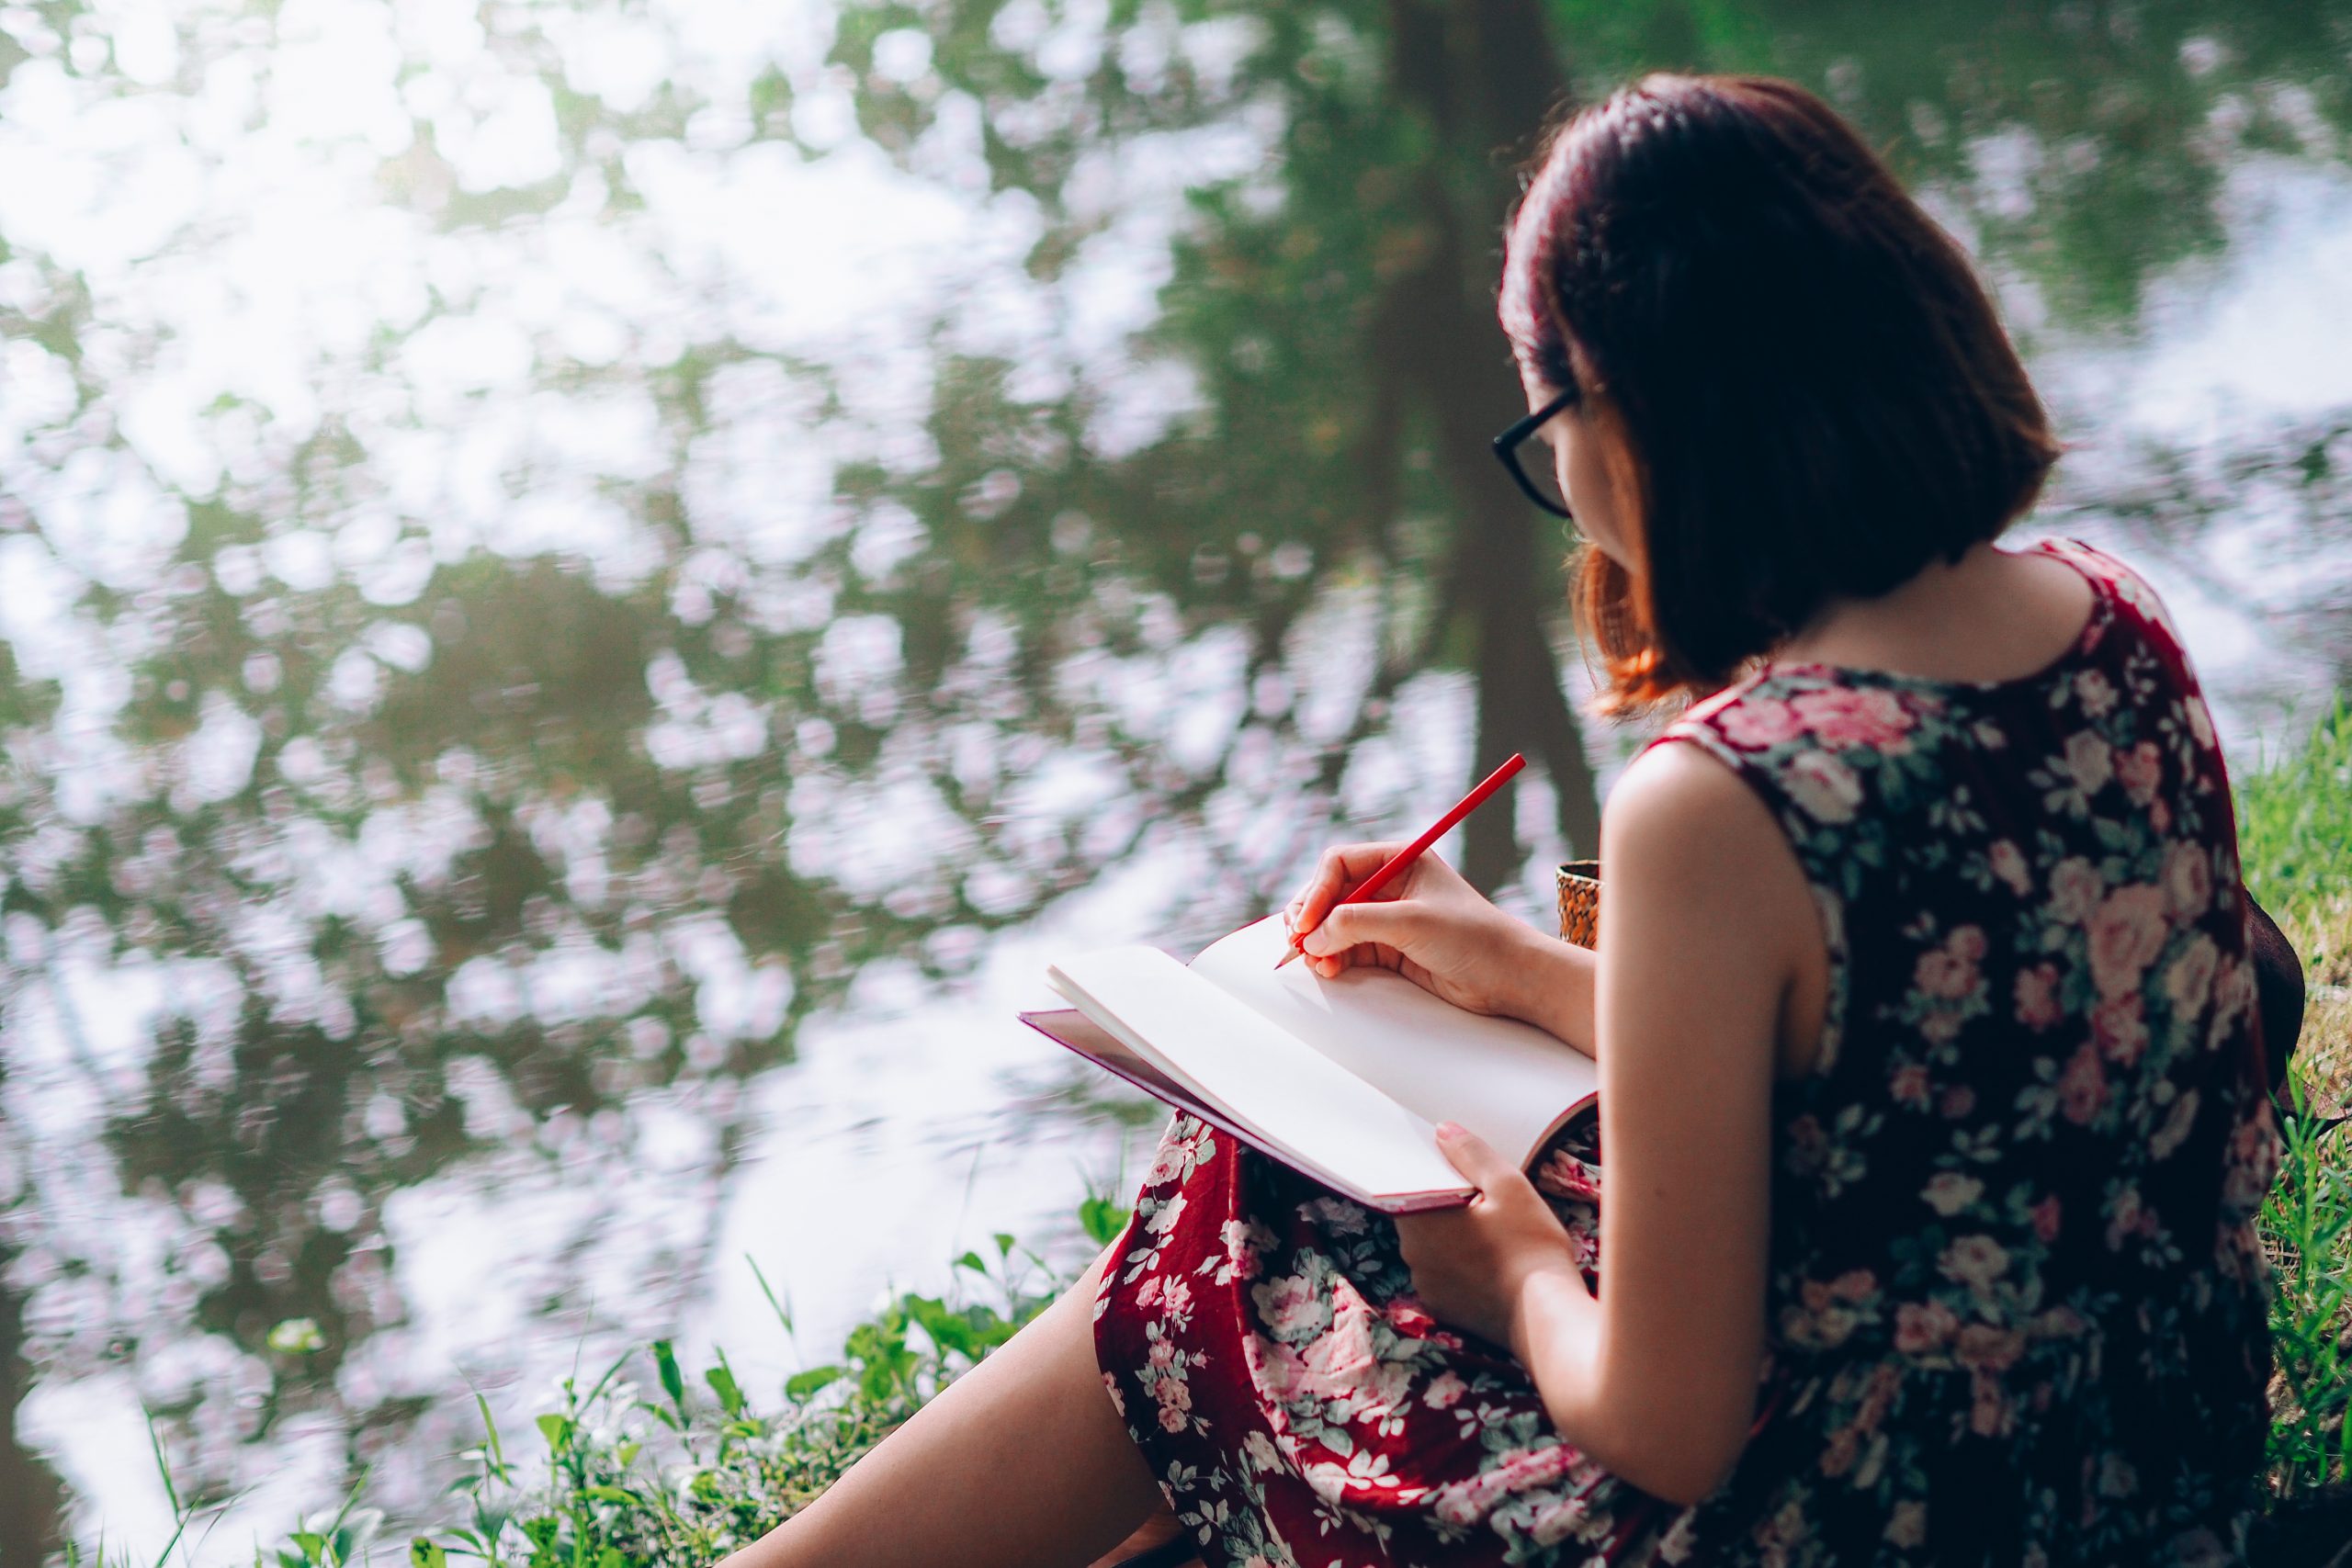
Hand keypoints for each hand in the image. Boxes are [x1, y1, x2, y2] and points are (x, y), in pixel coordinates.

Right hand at [1283, 842, 1548, 1020]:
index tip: (1307, 923)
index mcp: (1399, 860)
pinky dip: (1331, 958)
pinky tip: (1329, 970)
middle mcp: (1389, 884)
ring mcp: (1387, 917)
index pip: (1339, 864)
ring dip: (1318, 942)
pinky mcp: (1388, 948)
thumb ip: (1357, 923)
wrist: (1508, 976)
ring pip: (1333, 924)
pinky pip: (1345, 948)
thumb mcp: (1411, 922)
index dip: (1317, 891)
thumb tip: (1313, 936)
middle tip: (1298, 944)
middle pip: (1329, 893)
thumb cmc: (1472, 937)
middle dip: (1311, 918)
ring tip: (1316, 963)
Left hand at [1393, 1123, 1587, 1352]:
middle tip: (1481, 1197)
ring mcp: (1427, 1286)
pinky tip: (1489, 1260)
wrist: (1547, 1316)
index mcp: (1420, 1221)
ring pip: (1431, 1247)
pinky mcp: (1444, 1309)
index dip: (1427, 1172)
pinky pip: (1444, 1275)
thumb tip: (1443, 1132)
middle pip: (1419, 1215)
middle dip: (1443, 1203)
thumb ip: (1471, 1154)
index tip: (1449, 1167)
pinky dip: (1459, 1265)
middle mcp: (1413, 1256)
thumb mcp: (1509, 1186)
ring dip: (1451, 1236)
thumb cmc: (1530, 1249)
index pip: (1406, 1185)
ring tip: (1490, 1230)